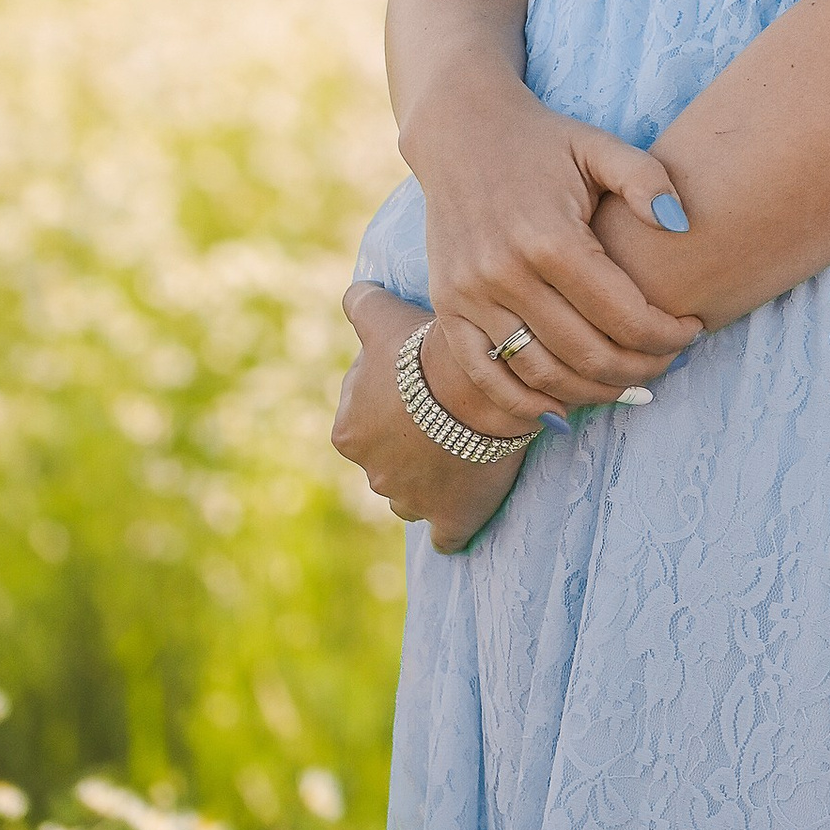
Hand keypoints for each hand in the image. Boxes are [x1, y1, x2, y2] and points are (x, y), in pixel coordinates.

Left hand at [330, 287, 524, 555]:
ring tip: (468, 444)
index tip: (425, 380)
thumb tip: (355, 294)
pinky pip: (448, 534)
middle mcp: (373, 474)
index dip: (396, 395)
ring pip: (416, 491)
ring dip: (434, 474)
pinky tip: (465, 510)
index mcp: (349, 432)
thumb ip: (360, 305)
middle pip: (391, 456)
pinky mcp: (451, 519)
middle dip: (412, 439)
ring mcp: (412, 502)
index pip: (366, 415)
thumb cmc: (426, 353)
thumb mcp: (383, 318)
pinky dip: (454, 525)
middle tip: (450, 407)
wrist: (480, 386)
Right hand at [397, 63, 704, 417]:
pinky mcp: (446, 308)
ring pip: (540, 375)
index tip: (693, 331)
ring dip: (591, 393)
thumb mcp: (598, 145)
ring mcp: (470, 296)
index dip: (667, 335)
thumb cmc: (544, 141)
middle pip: (586, 354)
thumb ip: (645, 179)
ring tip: (629, 387)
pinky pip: (485, 377)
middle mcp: (506, 273)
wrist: (460, 132)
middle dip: (639, 369)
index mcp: (551, 237)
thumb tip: (684, 225)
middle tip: (668, 364)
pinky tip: (563, 407)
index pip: (623, 314)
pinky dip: (524, 404)